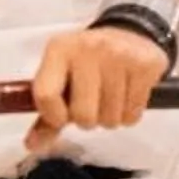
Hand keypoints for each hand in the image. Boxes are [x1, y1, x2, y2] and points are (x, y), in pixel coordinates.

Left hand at [26, 23, 169, 151]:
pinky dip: (129, 114)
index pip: (45, 95)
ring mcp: (118, 55)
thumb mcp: (62, 77)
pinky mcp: (145, 65)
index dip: (54, 116)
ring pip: (110, 119)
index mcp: (59, 49)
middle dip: (88, 119)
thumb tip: (33, 145)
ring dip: (110, 118)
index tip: (61, 116)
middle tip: (92, 103)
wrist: (128, 33)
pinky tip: (127, 95)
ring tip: (111, 96)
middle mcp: (87, 48)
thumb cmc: (88, 62)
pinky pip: (133, 115)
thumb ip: (47, 113)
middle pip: (83, 115)